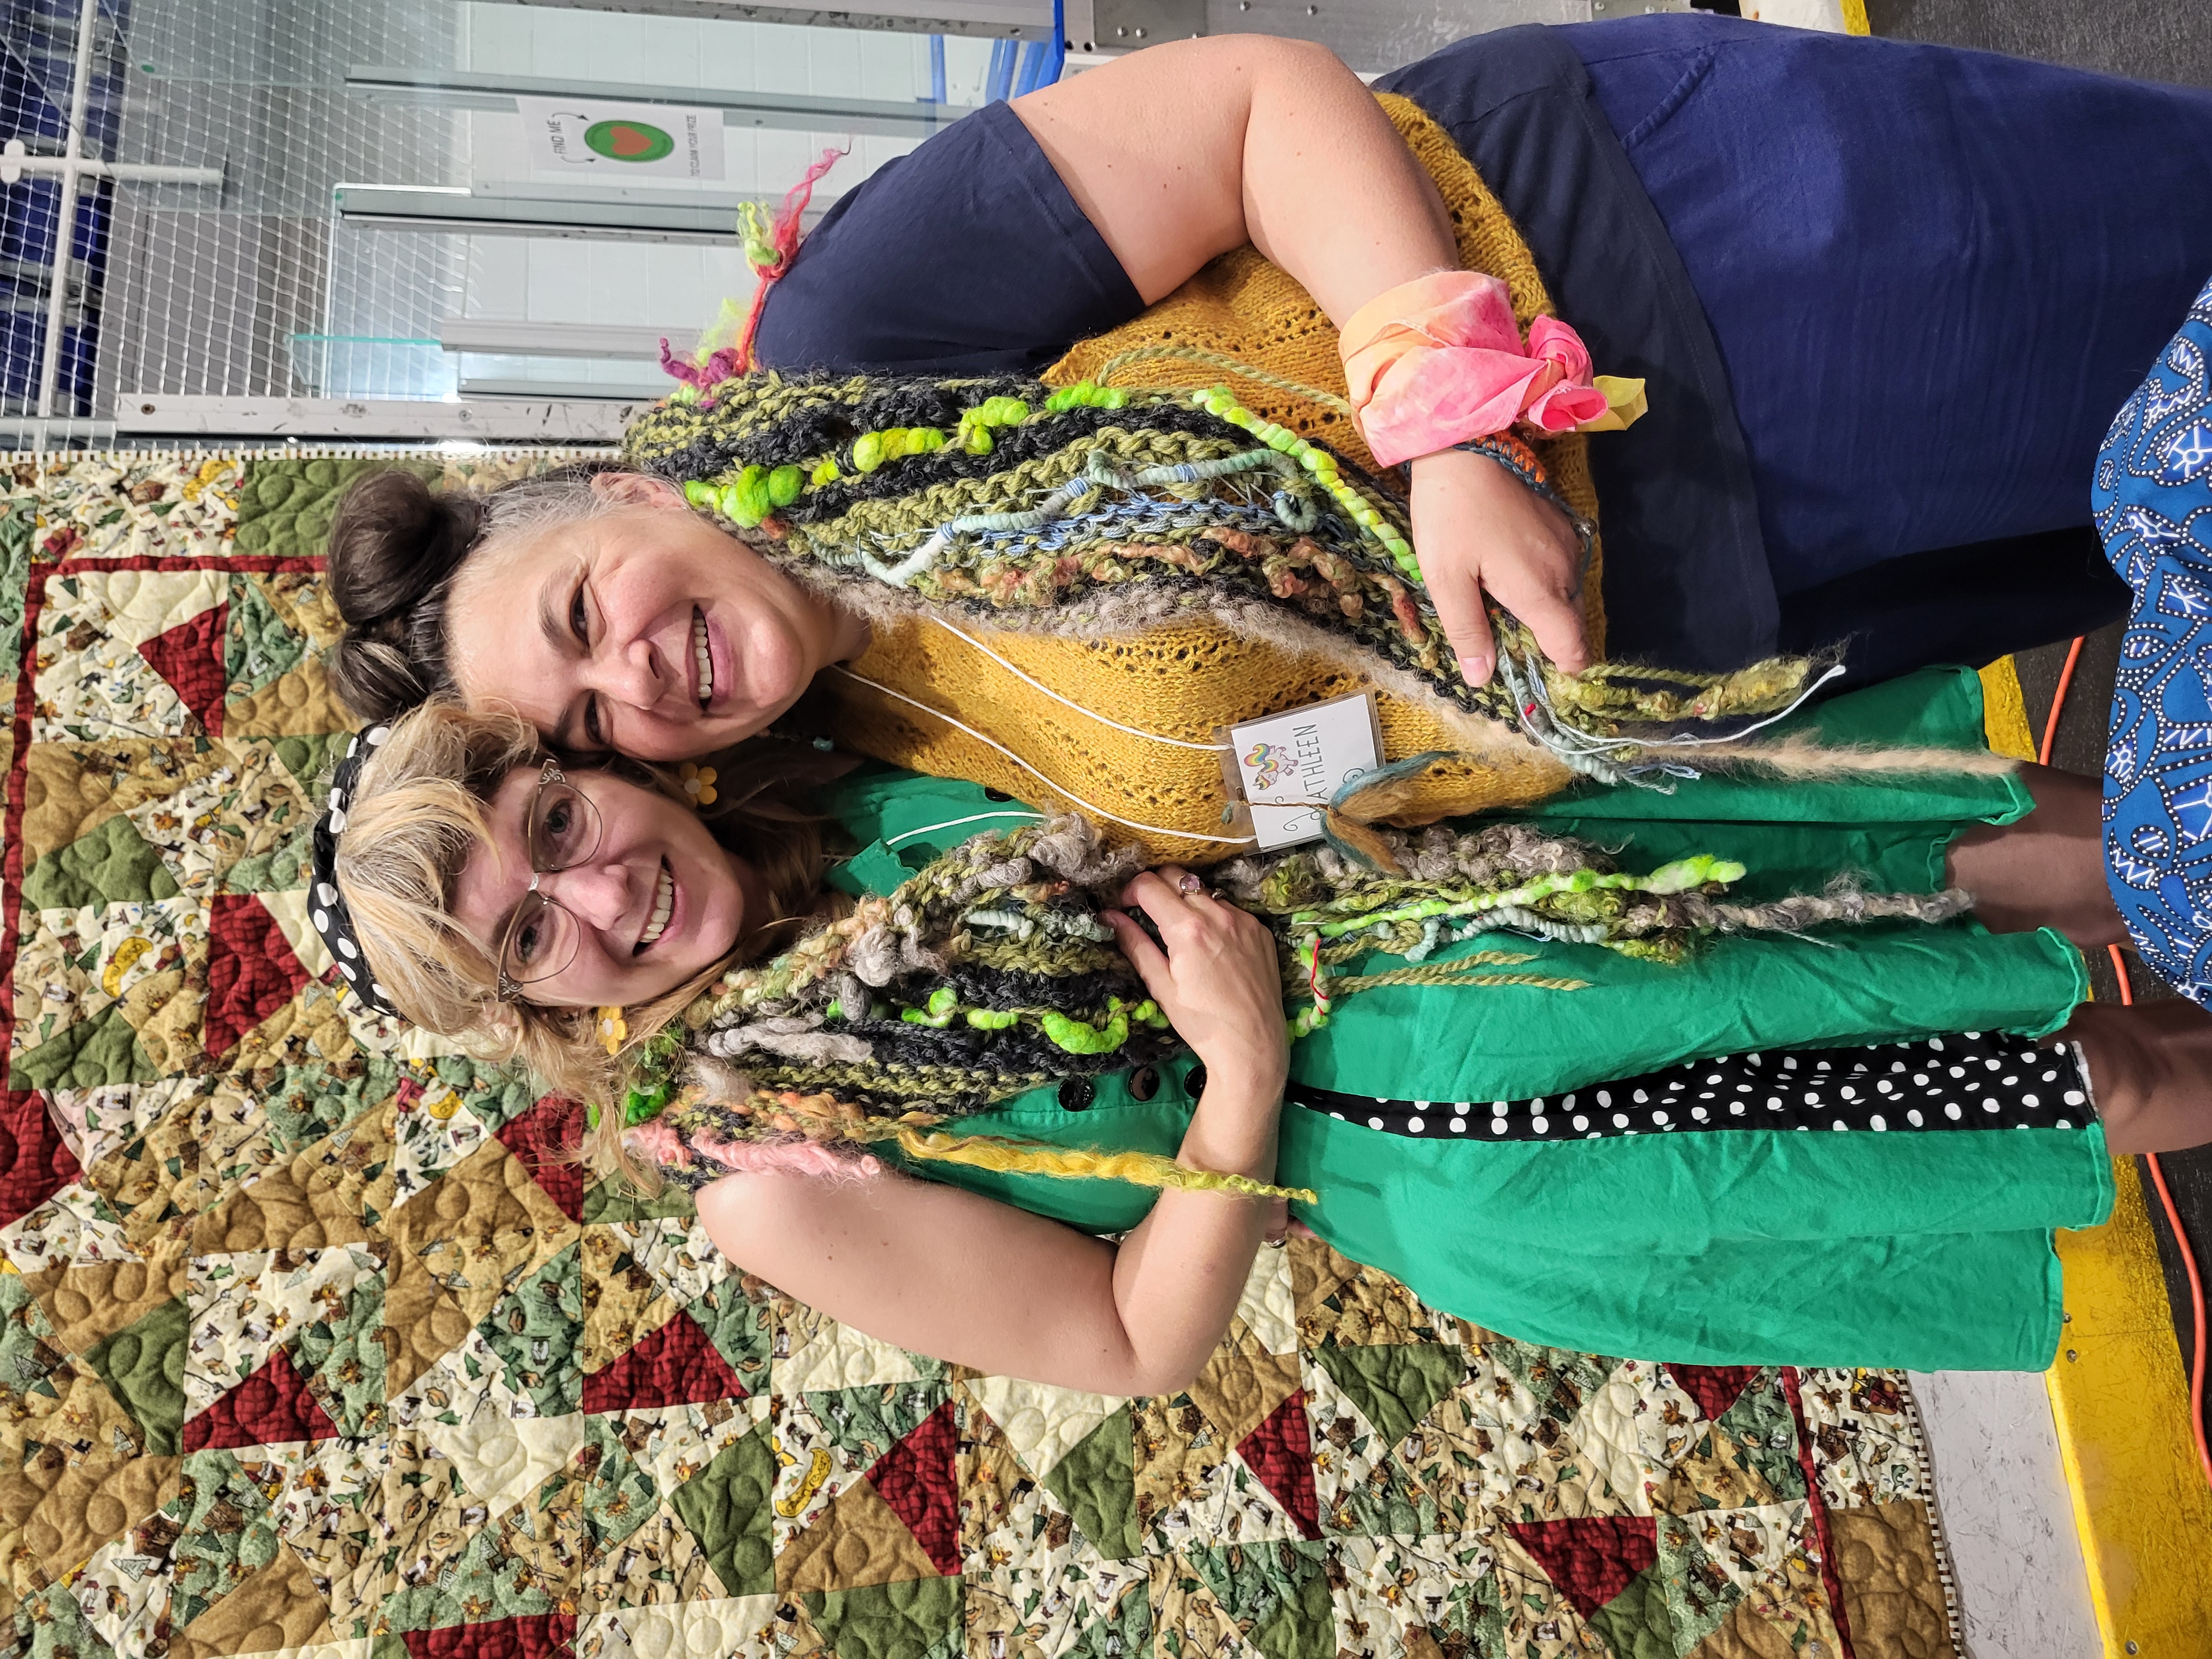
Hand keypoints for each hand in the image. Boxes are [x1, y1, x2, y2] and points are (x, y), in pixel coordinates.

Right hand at [1102, 869, 1289, 1092]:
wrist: (1252, 1044)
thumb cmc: (1201, 1022)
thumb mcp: (1160, 985)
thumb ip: (1135, 944)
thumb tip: (1110, 916)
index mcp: (1187, 928)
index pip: (1149, 885)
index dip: (1129, 890)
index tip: (1125, 906)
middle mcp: (1218, 914)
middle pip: (1177, 876)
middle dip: (1156, 887)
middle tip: (1147, 911)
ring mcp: (1243, 920)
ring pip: (1205, 891)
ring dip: (1186, 902)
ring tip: (1182, 932)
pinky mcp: (1260, 929)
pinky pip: (1230, 909)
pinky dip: (1214, 918)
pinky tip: (1212, 945)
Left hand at [1408, 447, 1588, 686]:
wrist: (1464, 445)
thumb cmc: (1449, 513)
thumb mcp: (1445, 579)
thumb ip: (1468, 631)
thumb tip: (1482, 678)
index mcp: (1540, 590)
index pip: (1573, 650)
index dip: (1558, 672)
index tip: (1531, 678)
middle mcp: (1565, 571)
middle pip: (1569, 629)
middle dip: (1541, 644)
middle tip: (1498, 640)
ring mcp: (1568, 547)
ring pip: (1565, 601)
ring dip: (1539, 614)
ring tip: (1496, 606)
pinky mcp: (1563, 529)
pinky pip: (1561, 574)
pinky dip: (1541, 587)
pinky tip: (1506, 576)